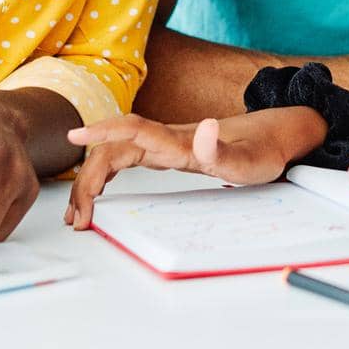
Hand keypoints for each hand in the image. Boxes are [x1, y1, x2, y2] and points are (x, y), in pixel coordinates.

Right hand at [63, 107, 323, 229]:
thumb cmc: (261, 150)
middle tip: (77, 219)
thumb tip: (206, 129)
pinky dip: (103, 173)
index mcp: (180, 141)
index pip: (132, 131)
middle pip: (114, 148)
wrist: (274, 134)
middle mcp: (167, 139)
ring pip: (115, 153)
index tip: (74, 139)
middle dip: (88, 178)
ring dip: (91, 178)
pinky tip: (95, 190)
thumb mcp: (250, 160)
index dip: (102, 133)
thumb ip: (224, 151)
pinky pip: (124, 158)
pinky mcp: (166, 152)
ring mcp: (164, 145)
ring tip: (77, 213)